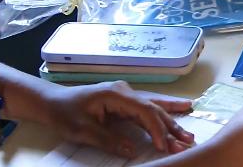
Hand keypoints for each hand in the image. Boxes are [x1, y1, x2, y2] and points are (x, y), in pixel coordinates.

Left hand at [40, 80, 193, 158]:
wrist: (51, 102)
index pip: (144, 111)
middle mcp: (126, 92)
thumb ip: (109, 140)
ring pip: (154, 107)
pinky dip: (164, 113)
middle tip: (188, 141)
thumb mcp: (83, 130)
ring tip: (190, 130)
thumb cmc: (65, 114)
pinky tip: (180, 109)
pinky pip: (148, 108)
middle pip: (154, 109)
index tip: (165, 146)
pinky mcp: (124, 101)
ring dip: (172, 120)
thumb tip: (133, 151)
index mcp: (116, 94)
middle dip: (171, 126)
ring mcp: (126, 95)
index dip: (157, 129)